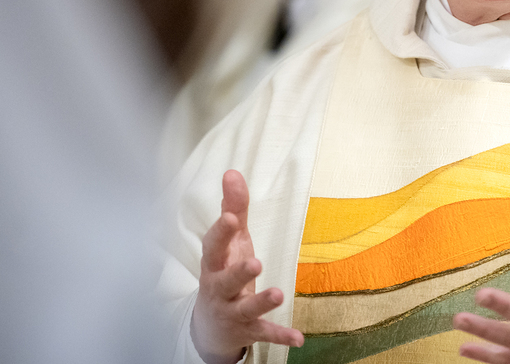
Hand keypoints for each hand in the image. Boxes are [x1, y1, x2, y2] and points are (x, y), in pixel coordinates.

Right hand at [191, 170, 303, 363]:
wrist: (210, 327)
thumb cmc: (223, 271)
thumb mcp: (229, 242)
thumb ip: (233, 208)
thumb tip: (232, 172)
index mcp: (215, 263)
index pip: (214, 246)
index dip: (221, 232)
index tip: (231, 217)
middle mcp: (219, 288)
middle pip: (226, 280)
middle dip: (239, 272)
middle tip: (255, 262)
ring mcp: (233, 311)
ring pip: (245, 308)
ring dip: (261, 302)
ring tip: (279, 294)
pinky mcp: (248, 330)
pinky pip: (264, 334)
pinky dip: (280, 336)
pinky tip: (298, 338)